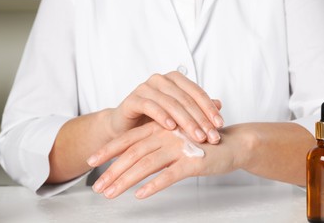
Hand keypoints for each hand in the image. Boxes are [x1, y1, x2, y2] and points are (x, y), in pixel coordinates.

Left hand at [87, 122, 251, 198]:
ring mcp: (178, 147)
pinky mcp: (192, 161)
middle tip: (97, 187)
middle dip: (111, 171)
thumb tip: (132, 161)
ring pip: (145, 164)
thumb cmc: (201, 142)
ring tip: (110, 194)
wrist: (232, 143)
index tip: (90, 161)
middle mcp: (165, 134)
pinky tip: (140, 195)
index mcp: (159, 127)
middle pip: (132, 153)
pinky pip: (169, 174)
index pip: (128, 139)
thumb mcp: (174, 139)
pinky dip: (153, 185)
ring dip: (125, 180)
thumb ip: (155, 146)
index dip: (108, 150)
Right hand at [107, 71, 223, 143]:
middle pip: (186, 98)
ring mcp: (145, 88)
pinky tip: (172, 128)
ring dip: (186, 121)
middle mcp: (161, 80)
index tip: (220, 125)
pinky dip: (162, 116)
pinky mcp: (132, 99)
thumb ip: (196, 109)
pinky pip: (150, 106)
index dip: (210, 109)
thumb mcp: (179, 116)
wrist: (125, 128)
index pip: (197, 92)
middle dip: (201, 119)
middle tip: (212, 136)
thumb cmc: (154, 121)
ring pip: (171, 102)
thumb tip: (219, 104)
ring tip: (197, 136)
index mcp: (174, 79)